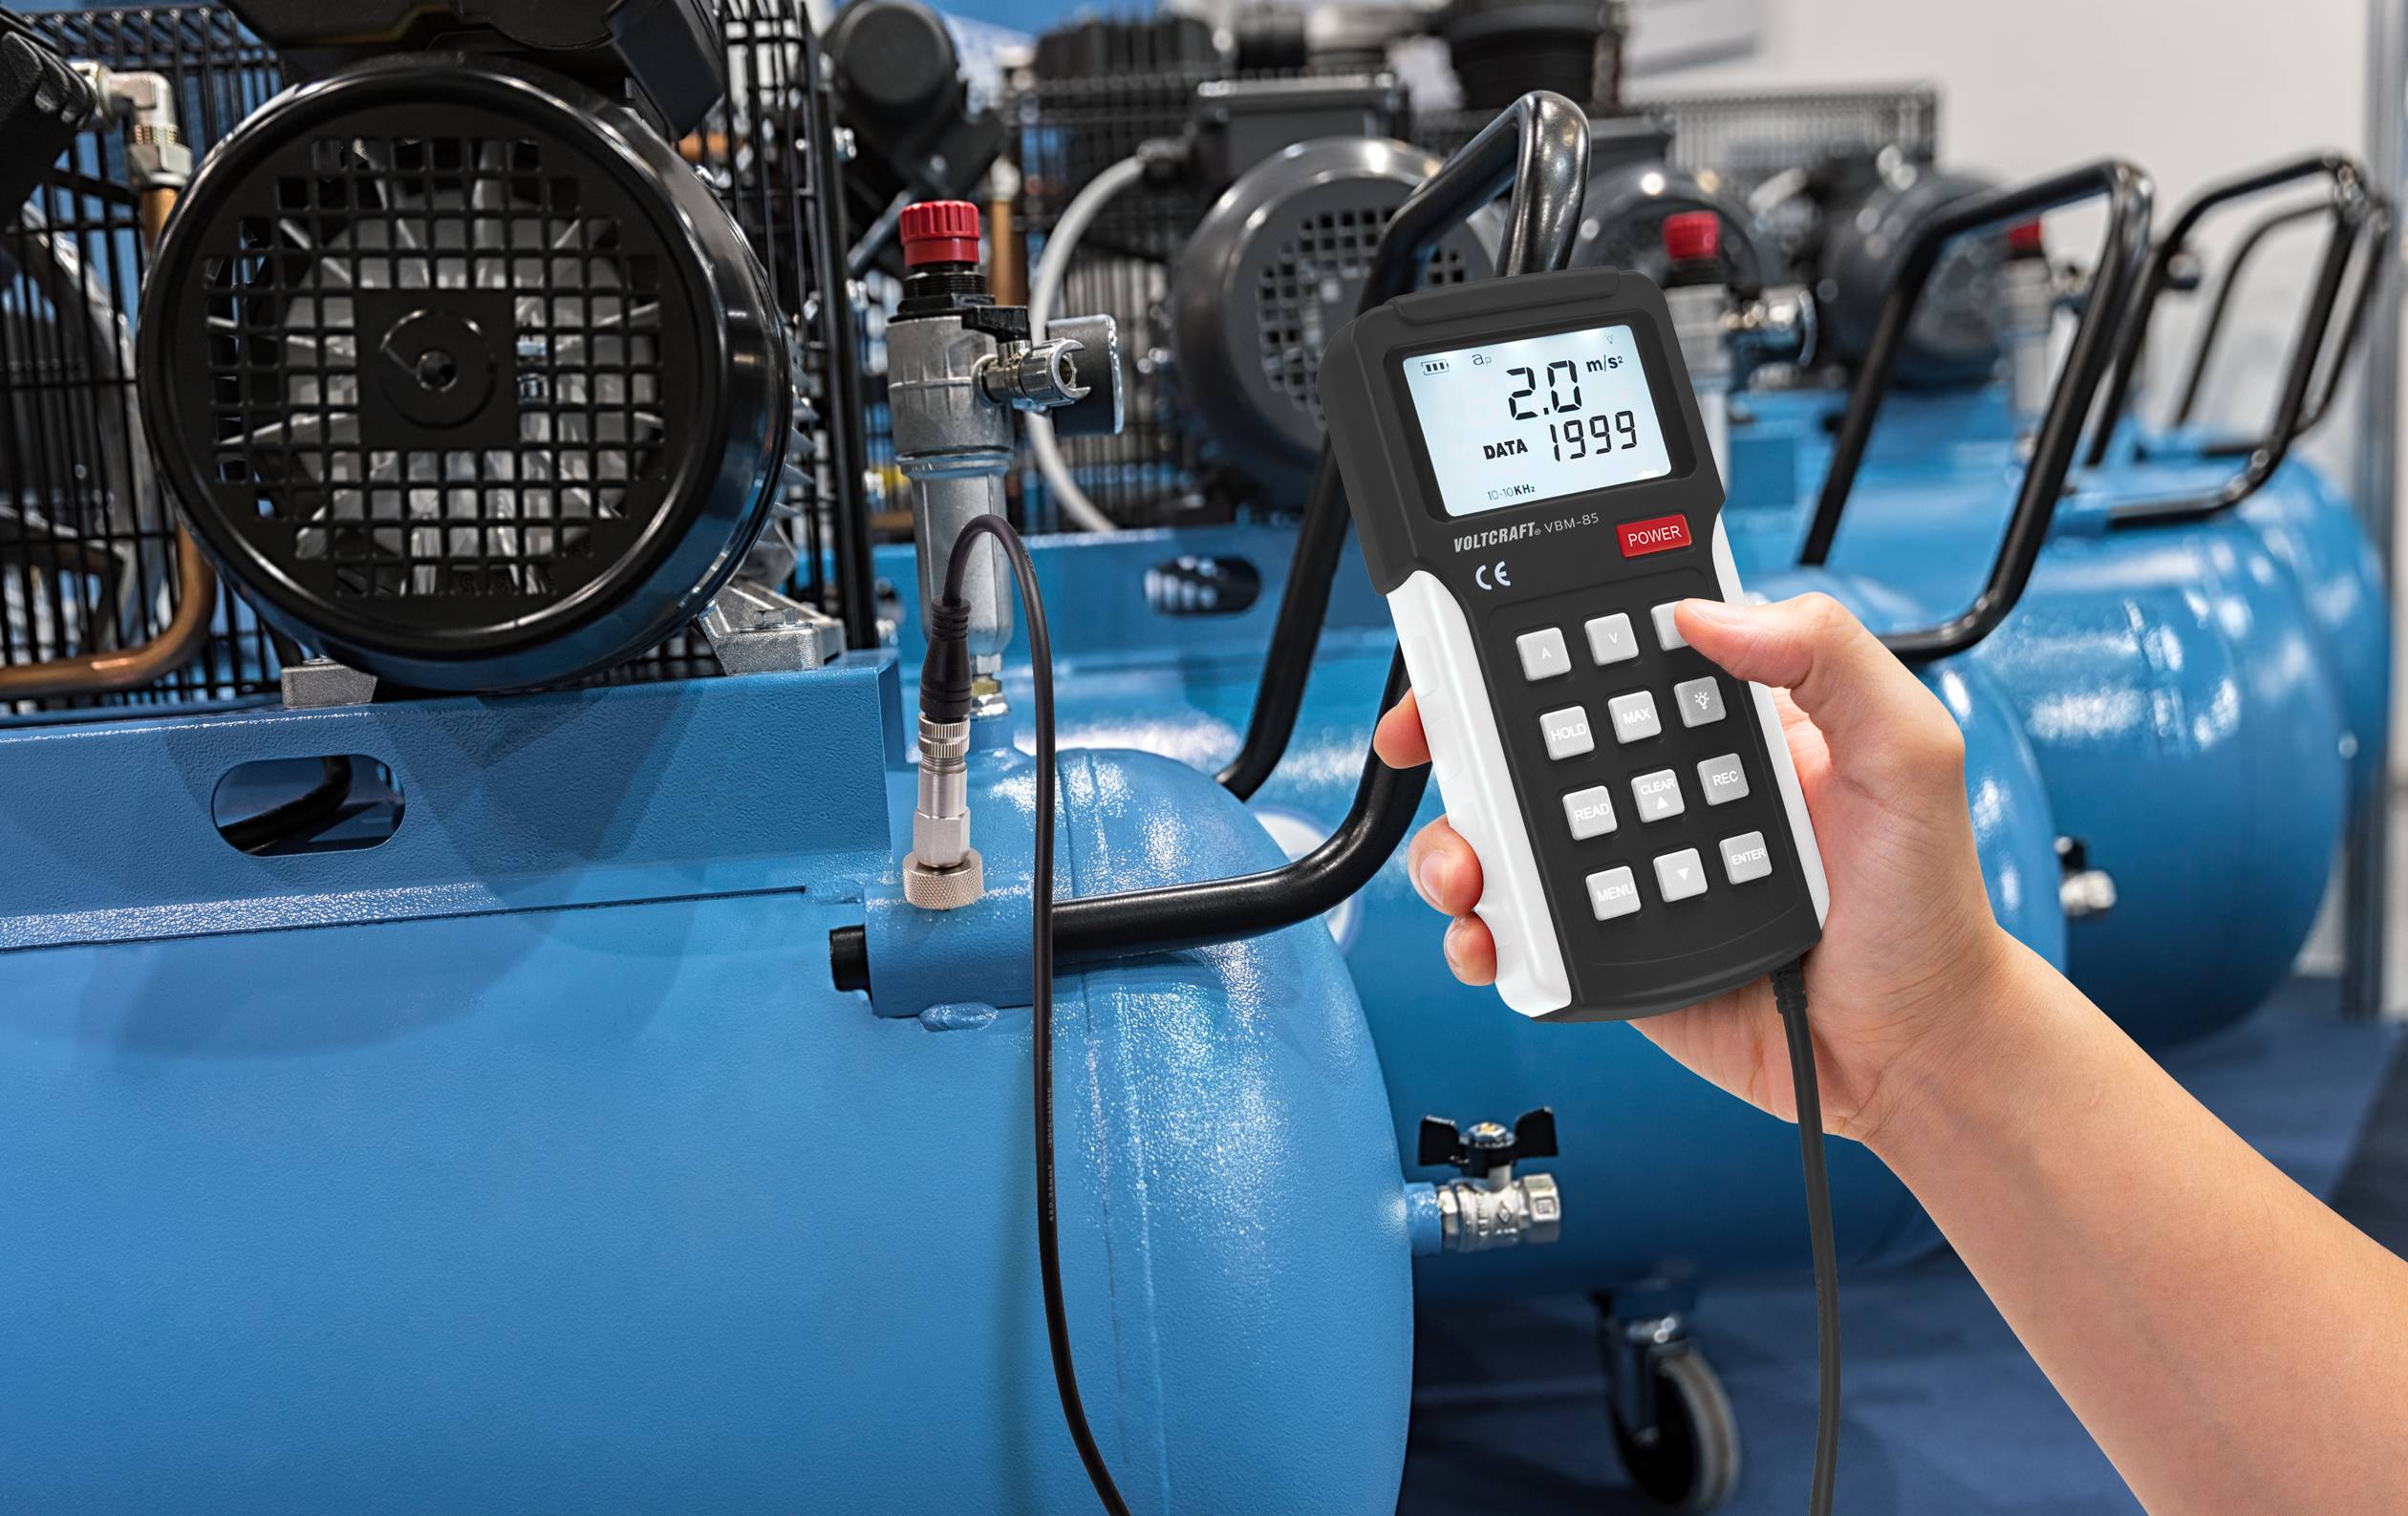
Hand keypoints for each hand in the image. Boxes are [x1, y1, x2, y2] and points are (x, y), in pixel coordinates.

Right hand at [1373, 592, 2018, 1144]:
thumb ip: (1830, 656)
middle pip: (1522, 740)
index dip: (1525, 641)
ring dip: (1457, 843)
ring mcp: (1621, 868)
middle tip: (1429, 750)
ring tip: (1468, 872)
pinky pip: (1517, 930)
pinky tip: (1492, 935)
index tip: (1471, 645)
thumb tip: (1707, 611)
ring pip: (1501, 836)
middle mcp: (1656, 786)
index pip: (1602, 654)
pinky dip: (1482, 931)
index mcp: (1717, 720)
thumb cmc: (1928, 909)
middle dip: (1455, 741)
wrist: (1913, 1051)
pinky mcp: (1603, 948)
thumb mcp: (1910, 754)